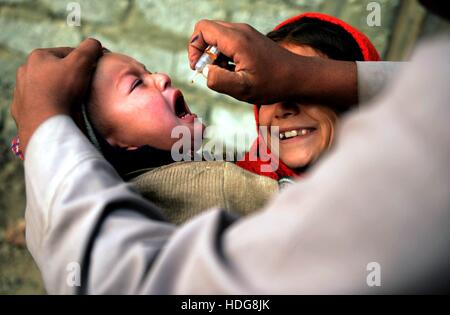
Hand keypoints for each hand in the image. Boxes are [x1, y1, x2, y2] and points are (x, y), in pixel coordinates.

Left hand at [10, 38, 102, 154]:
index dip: (85, 61)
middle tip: (85, 87)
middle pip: (56, 70)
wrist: (45, 124)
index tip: (94, 71)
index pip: (68, 53)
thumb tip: (96, 44)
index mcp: (38, 56)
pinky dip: (51, 106)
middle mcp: (25, 72)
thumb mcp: (82, 62)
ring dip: (59, 92)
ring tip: (74, 102)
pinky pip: (40, 105)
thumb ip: (90, 48)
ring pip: (46, 88)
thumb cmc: (63, 90)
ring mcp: (21, 92)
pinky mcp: (22, 111)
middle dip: (70, 77)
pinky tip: (61, 112)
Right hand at [188, 20, 302, 103]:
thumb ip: (219, 80)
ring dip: (214, 55)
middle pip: (207, 30)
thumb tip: (204, 72)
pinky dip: (225, 55)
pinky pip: (228, 41)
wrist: (298, 77)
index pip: (202, 29)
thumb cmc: (273, 84)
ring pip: (217, 36)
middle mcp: (240, 31)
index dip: (194, 48)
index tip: (198, 68)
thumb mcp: (243, 89)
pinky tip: (235, 71)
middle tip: (212, 72)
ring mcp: (246, 33)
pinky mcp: (250, 39)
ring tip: (227, 74)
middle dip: (202, 52)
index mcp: (236, 40)